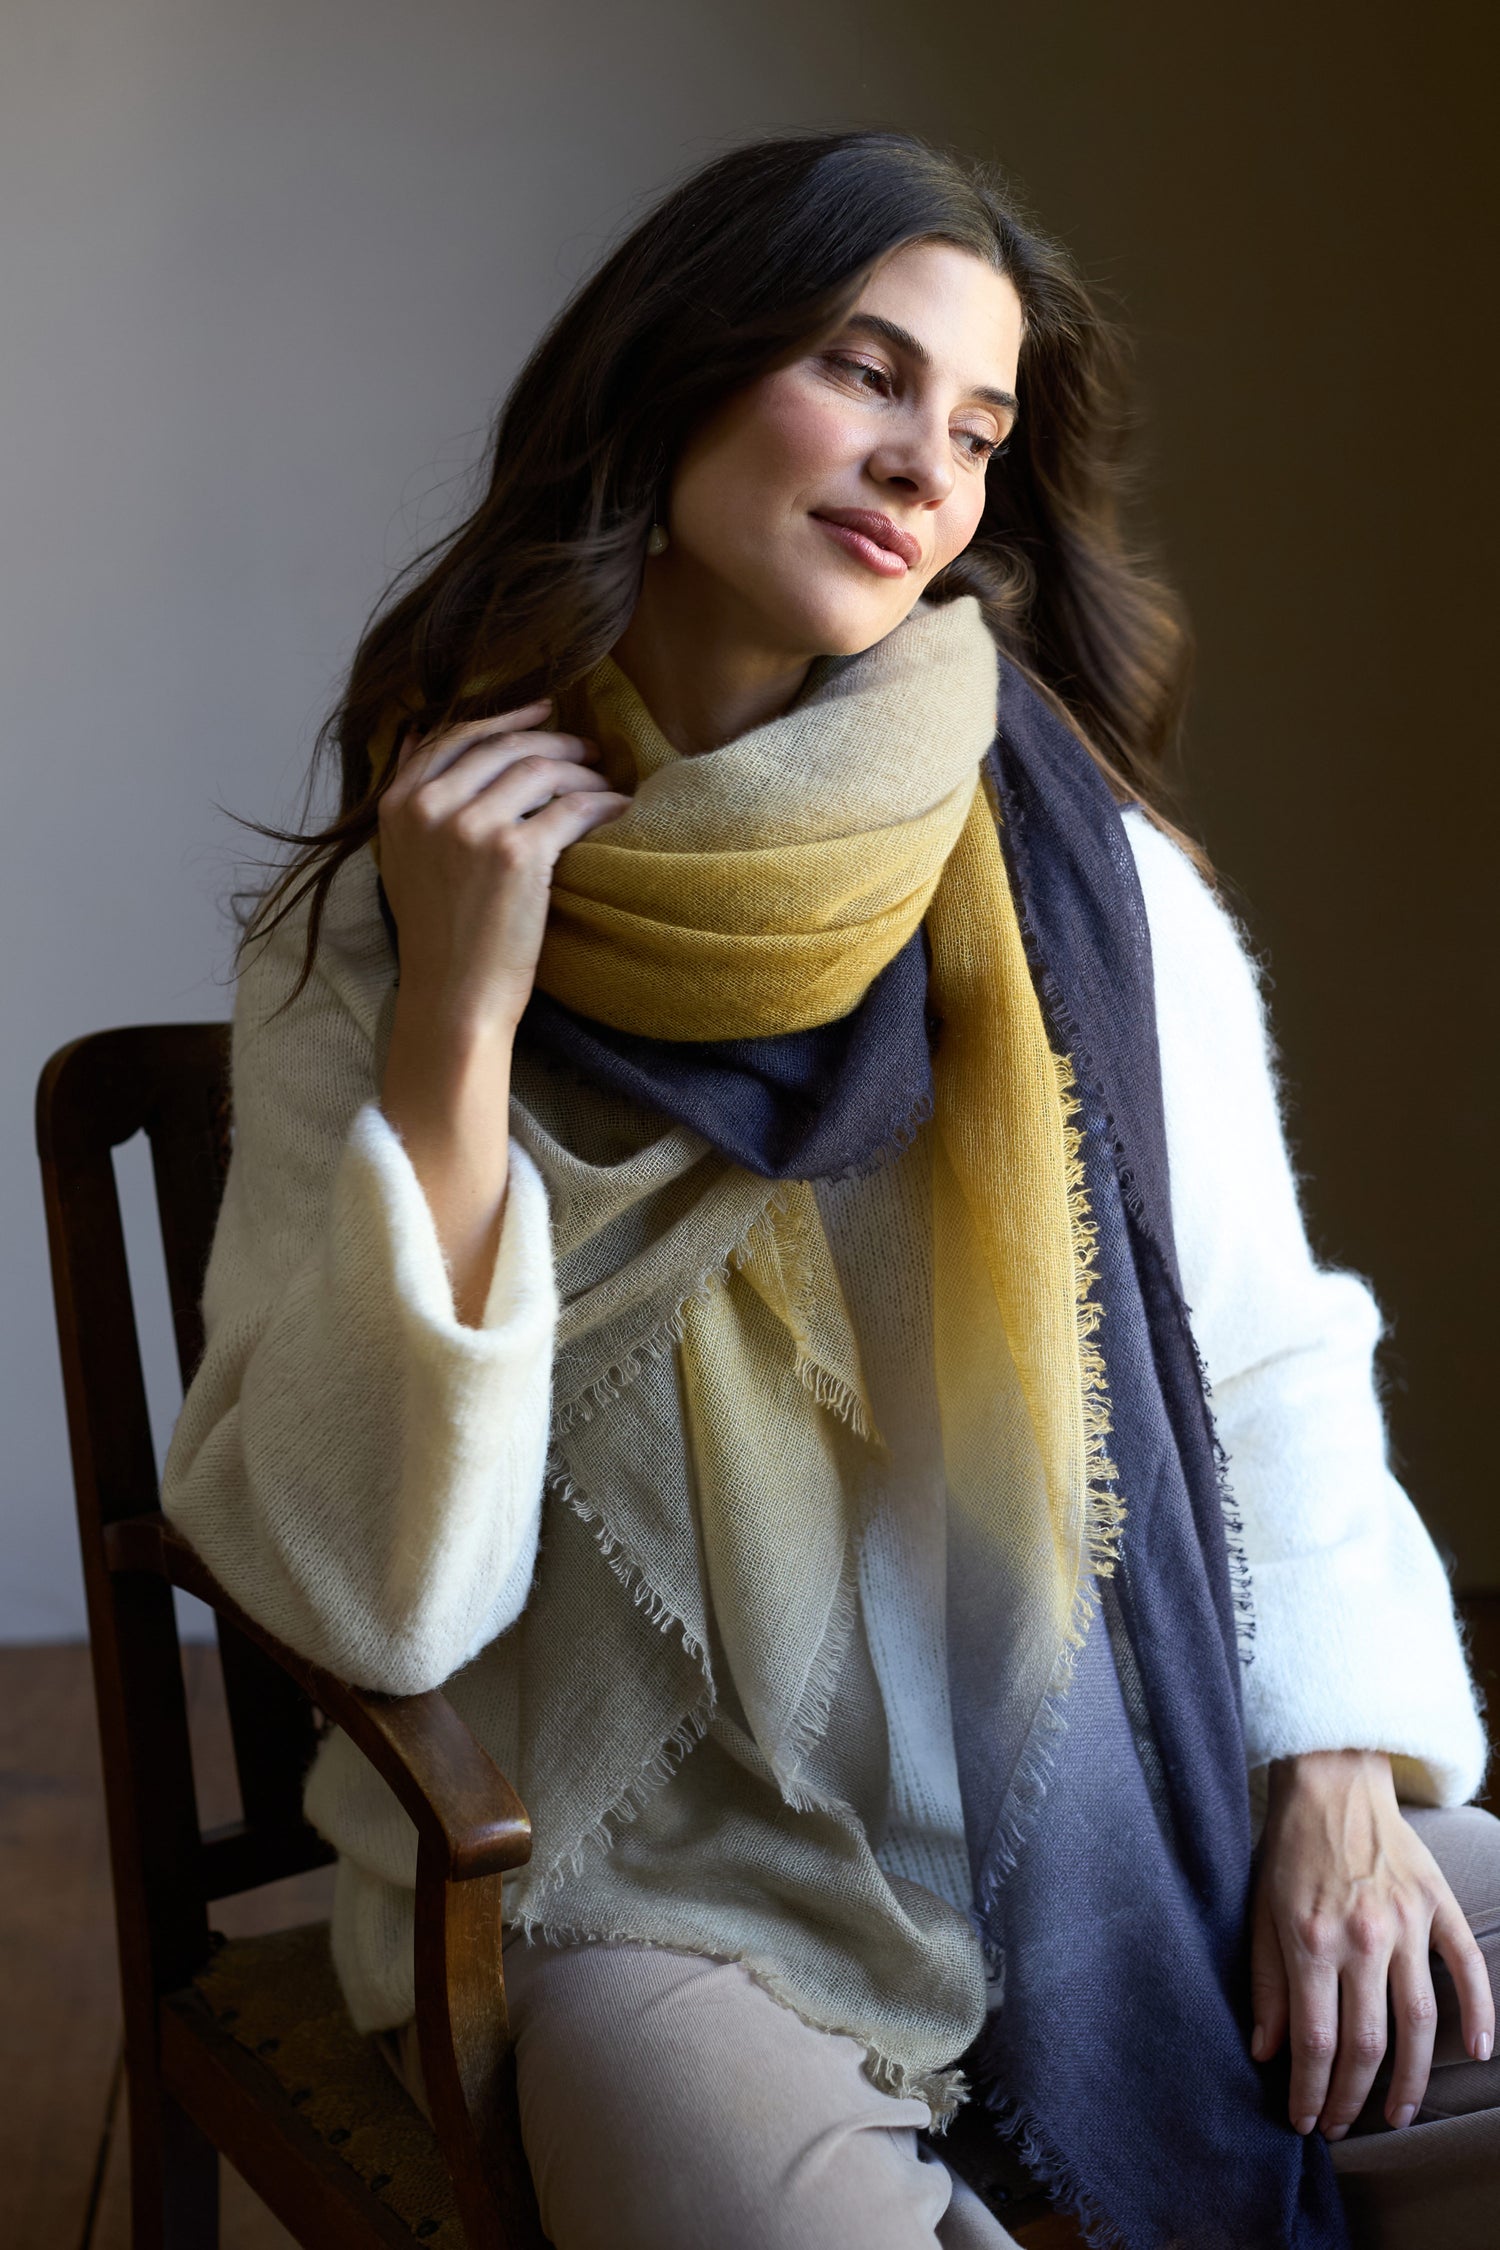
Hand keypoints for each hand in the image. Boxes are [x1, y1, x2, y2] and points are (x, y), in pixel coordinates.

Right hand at [377, 696, 629, 1035]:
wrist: (453, 996)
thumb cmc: (437, 935)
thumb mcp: (403, 856)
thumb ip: (412, 796)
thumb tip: (417, 730)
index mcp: (399, 805)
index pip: (454, 737)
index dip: (504, 718)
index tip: (542, 711)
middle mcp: (430, 808)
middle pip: (502, 746)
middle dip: (551, 739)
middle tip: (585, 747)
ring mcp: (472, 828)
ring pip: (540, 770)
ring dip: (581, 770)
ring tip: (603, 779)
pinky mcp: (517, 854)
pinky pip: (572, 808)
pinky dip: (602, 804)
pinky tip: (618, 809)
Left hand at [1250, 1749, 1494, 2140]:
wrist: (1331, 1779)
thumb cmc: (1289, 1847)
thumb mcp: (1259, 1910)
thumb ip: (1265, 1982)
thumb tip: (1265, 2052)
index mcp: (1311, 1939)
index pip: (1315, 2041)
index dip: (1311, 2091)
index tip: (1304, 2121)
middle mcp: (1362, 1936)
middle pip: (1366, 2043)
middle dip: (1352, 2097)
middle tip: (1342, 2127)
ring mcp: (1406, 1921)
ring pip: (1419, 2020)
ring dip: (1411, 2078)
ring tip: (1397, 2114)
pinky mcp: (1437, 1904)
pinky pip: (1468, 1966)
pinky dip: (1480, 2012)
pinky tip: (1479, 2053)